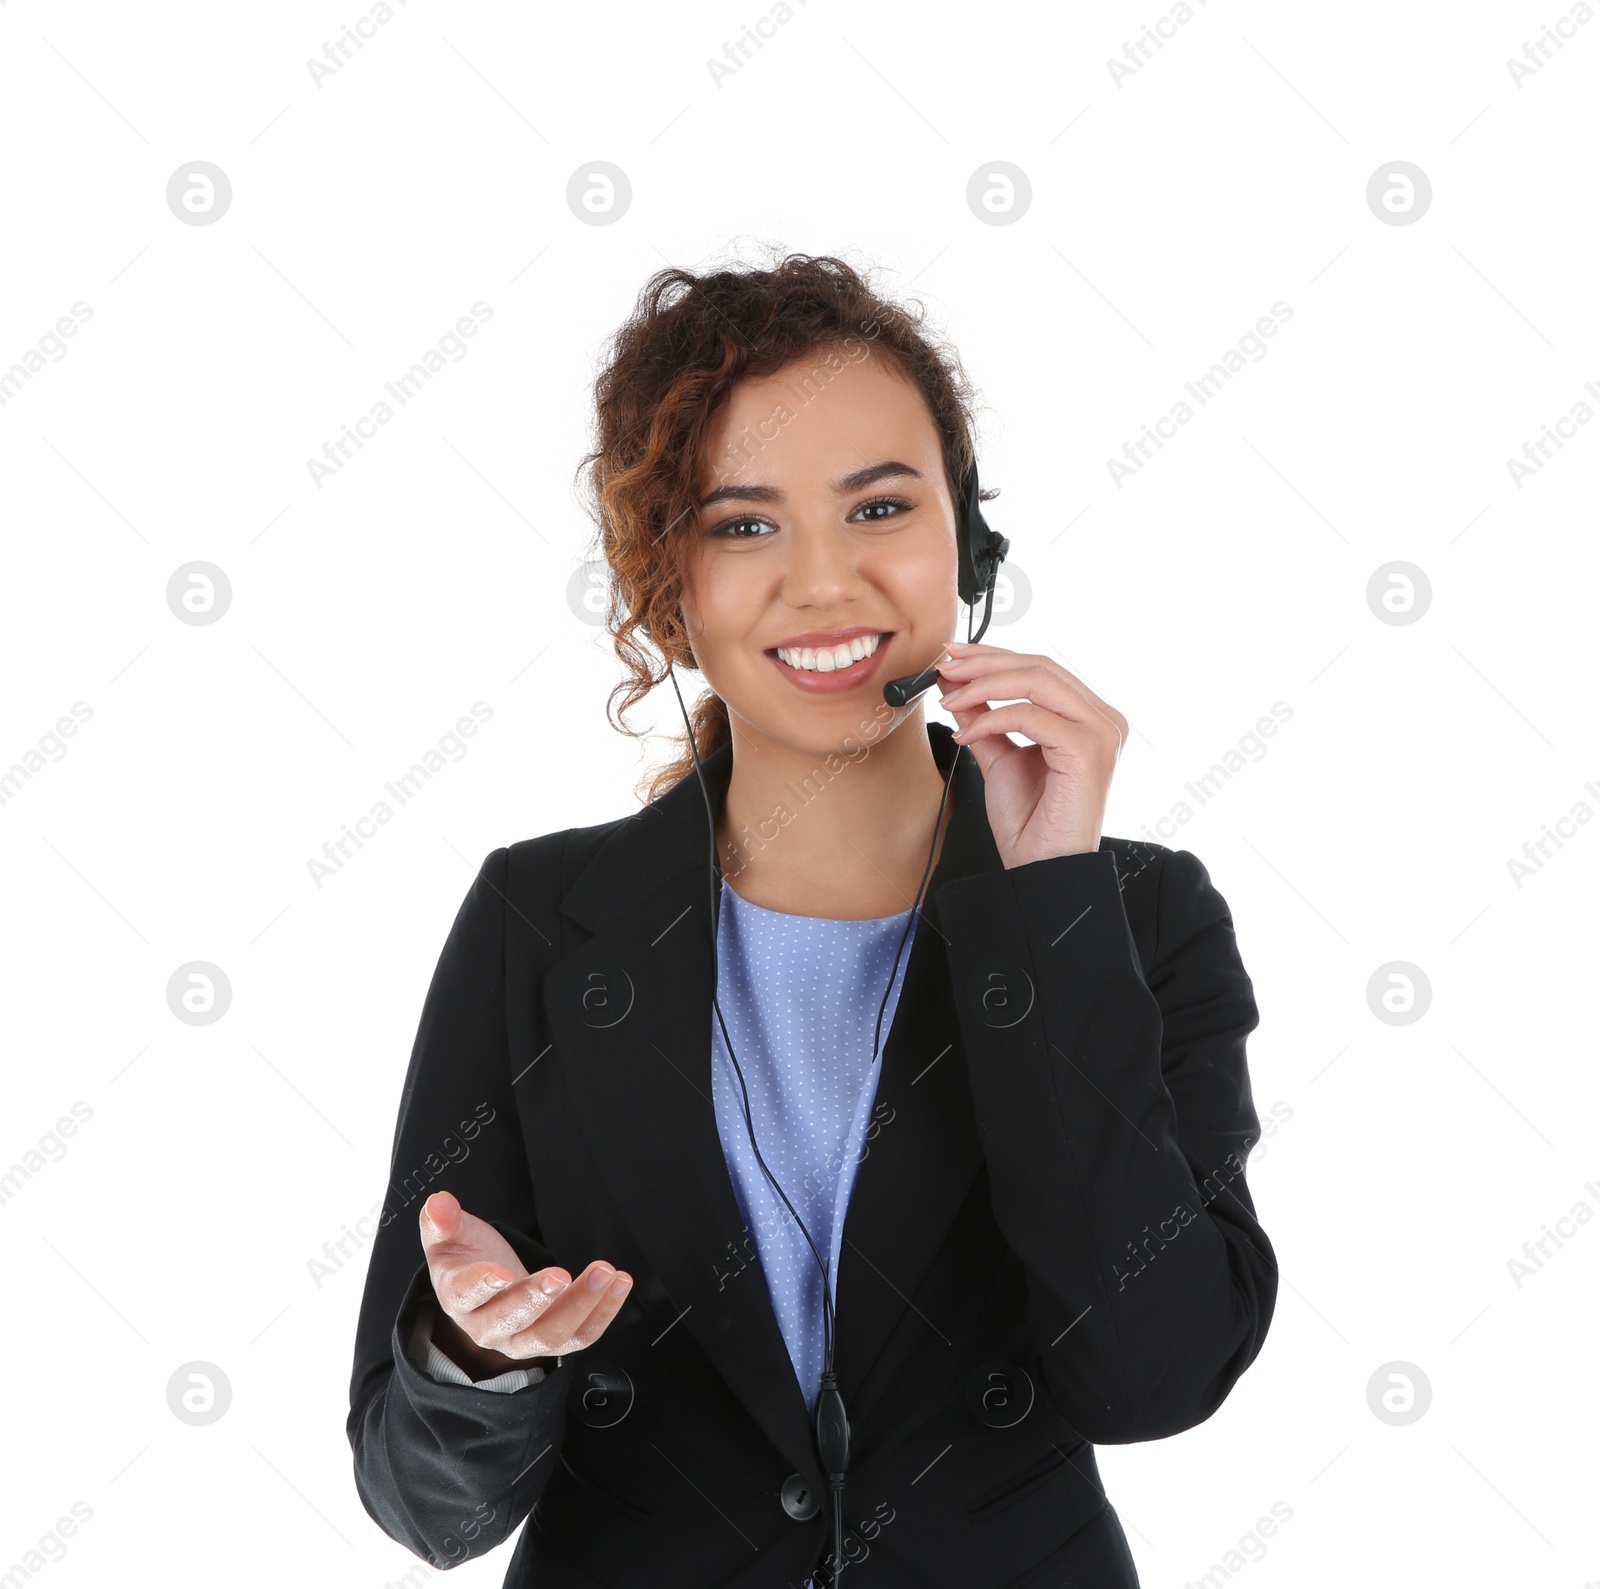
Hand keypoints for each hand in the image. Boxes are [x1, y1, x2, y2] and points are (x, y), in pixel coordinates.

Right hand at [420, 1189, 631, 1376]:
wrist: (485, 1289)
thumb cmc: (467, 1257)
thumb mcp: (450, 1235)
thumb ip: (442, 1220)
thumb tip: (439, 1202)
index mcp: (457, 1297)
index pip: (466, 1295)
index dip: (482, 1284)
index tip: (502, 1271)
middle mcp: (487, 1327)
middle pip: (511, 1321)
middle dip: (536, 1299)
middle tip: (560, 1274)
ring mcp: (520, 1339)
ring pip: (551, 1335)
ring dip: (582, 1305)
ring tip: (606, 1274)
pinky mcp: (550, 1340)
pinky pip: (579, 1337)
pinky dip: (603, 1313)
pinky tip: (619, 1284)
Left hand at [935, 640, 1127, 867]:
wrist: (1042, 869)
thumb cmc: (1031, 822)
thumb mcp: (1000, 758)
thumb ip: (985, 719)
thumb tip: (957, 683)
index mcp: (1089, 717)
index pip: (1042, 668)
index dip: (995, 656)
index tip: (953, 657)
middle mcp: (1103, 720)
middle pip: (1040, 666)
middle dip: (985, 663)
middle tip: (944, 668)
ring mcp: (1101, 733)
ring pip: (1037, 681)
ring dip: (984, 685)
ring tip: (950, 700)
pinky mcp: (1088, 750)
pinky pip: (1032, 716)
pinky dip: (991, 719)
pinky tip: (966, 734)